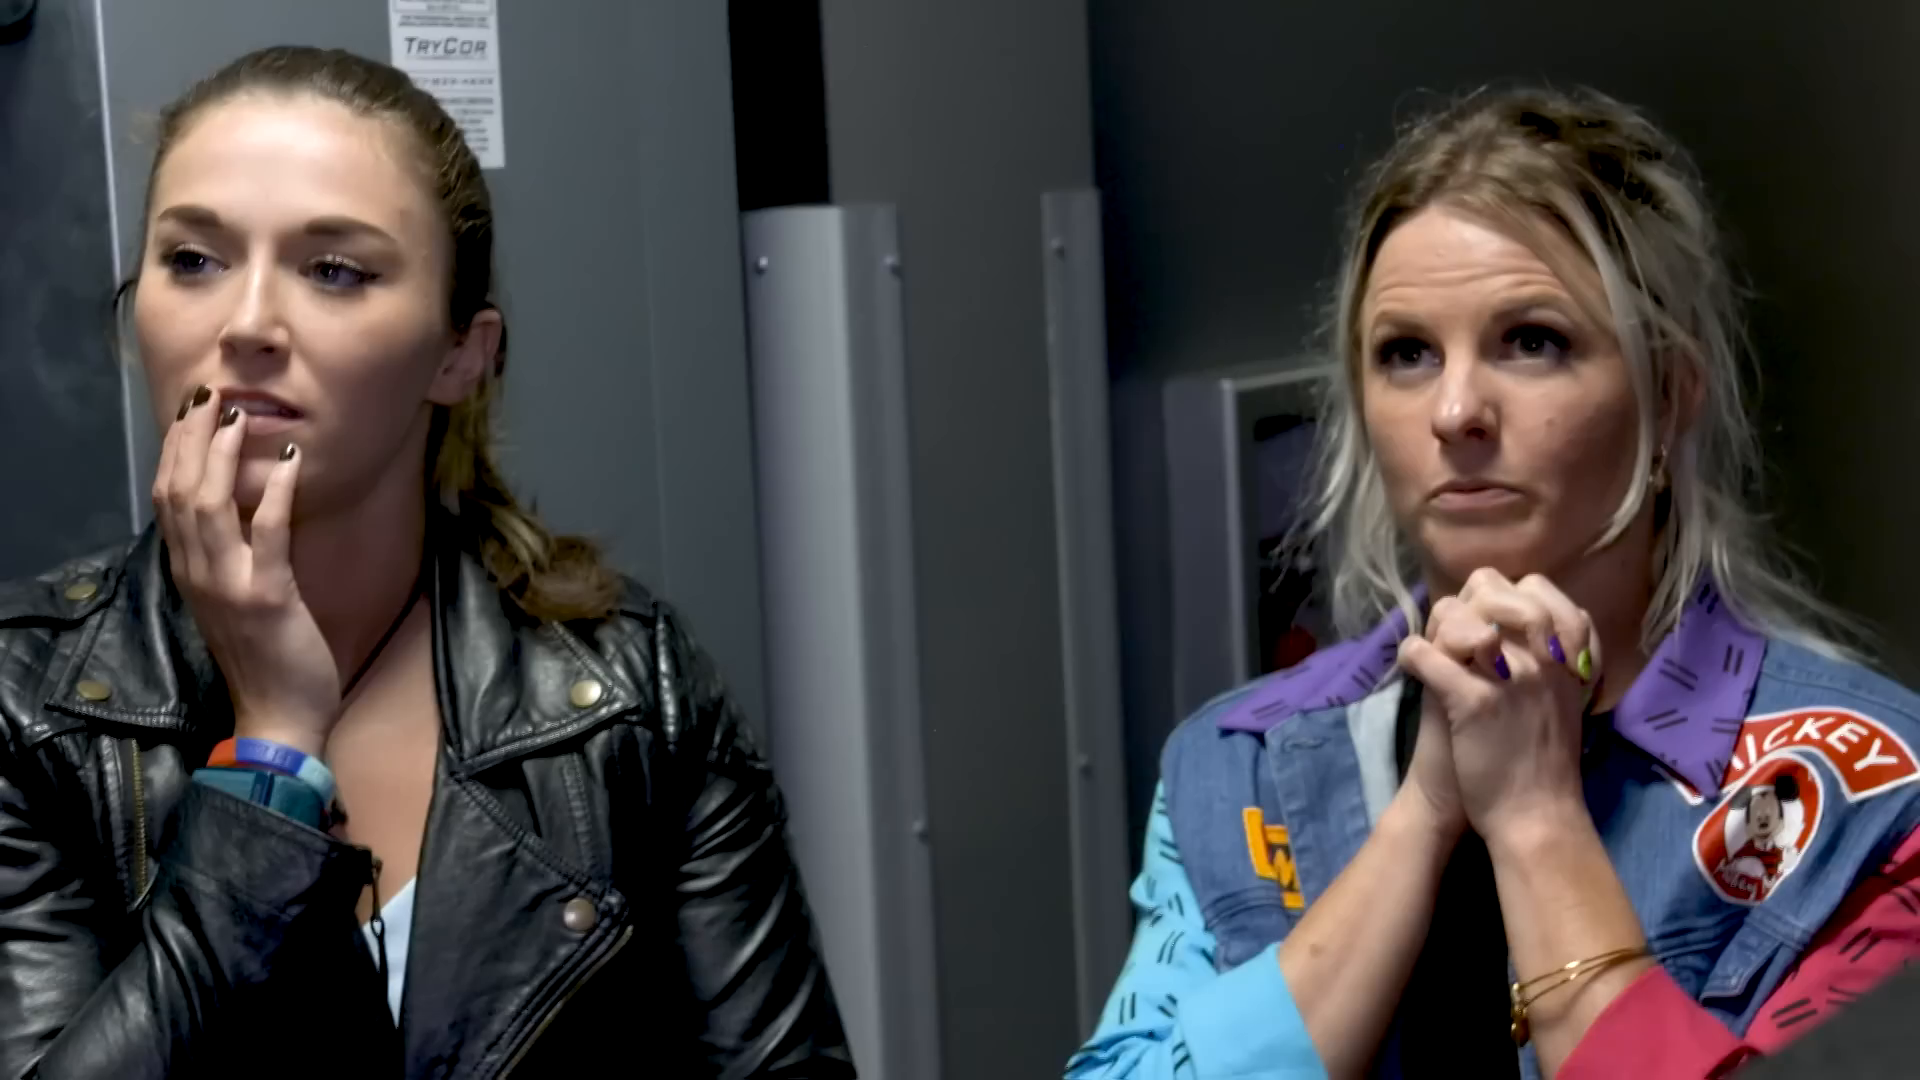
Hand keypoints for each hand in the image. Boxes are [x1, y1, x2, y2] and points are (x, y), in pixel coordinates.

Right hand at [154, 386, 338, 757]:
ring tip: (239, 416)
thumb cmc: (266, 658)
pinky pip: (268, 534)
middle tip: (209, 395)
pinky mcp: (267, 596)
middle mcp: (199, 574)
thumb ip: (229, 557)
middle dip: (192, 439)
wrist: (280, 718)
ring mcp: (229, 585)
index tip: (190, 411)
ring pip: (212, 506)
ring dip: (224, 455)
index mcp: (190, 572)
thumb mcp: (235, 599)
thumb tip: (240, 507)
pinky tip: (290, 461)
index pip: (168, 499)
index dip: (175, 451)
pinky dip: (277, 493)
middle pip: (182, 492)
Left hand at [1397, 569, 1600, 848]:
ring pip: (1457, 615)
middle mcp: (1541, 658)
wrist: (1536, 817)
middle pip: (1492, 589)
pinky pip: (1429, 654)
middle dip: (1467, 603)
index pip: (1535, 587)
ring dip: (1439, 630)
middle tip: (1458, 637)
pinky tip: (1415, 667)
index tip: (1491, 626)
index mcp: (1564, 656)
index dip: (1505, 597)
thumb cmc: (1544, 763)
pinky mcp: (1474, 701)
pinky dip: (1413, 656)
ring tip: (1438, 656)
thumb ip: (1547, 661)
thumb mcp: (1562, 701)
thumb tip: (1512, 626)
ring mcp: (1510, 677)